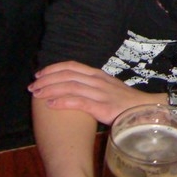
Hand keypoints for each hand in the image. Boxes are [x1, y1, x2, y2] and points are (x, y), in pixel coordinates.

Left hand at [30, 61, 155, 124]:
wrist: (144, 110)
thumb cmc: (124, 102)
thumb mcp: (107, 88)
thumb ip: (91, 86)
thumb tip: (73, 88)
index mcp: (97, 75)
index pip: (72, 66)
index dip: (54, 68)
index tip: (39, 74)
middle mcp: (97, 81)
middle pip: (67, 75)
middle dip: (47, 79)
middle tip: (32, 86)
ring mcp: (100, 93)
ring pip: (70, 86)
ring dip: (50, 89)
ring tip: (37, 94)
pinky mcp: (102, 107)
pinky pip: (79, 102)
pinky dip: (63, 101)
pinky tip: (51, 104)